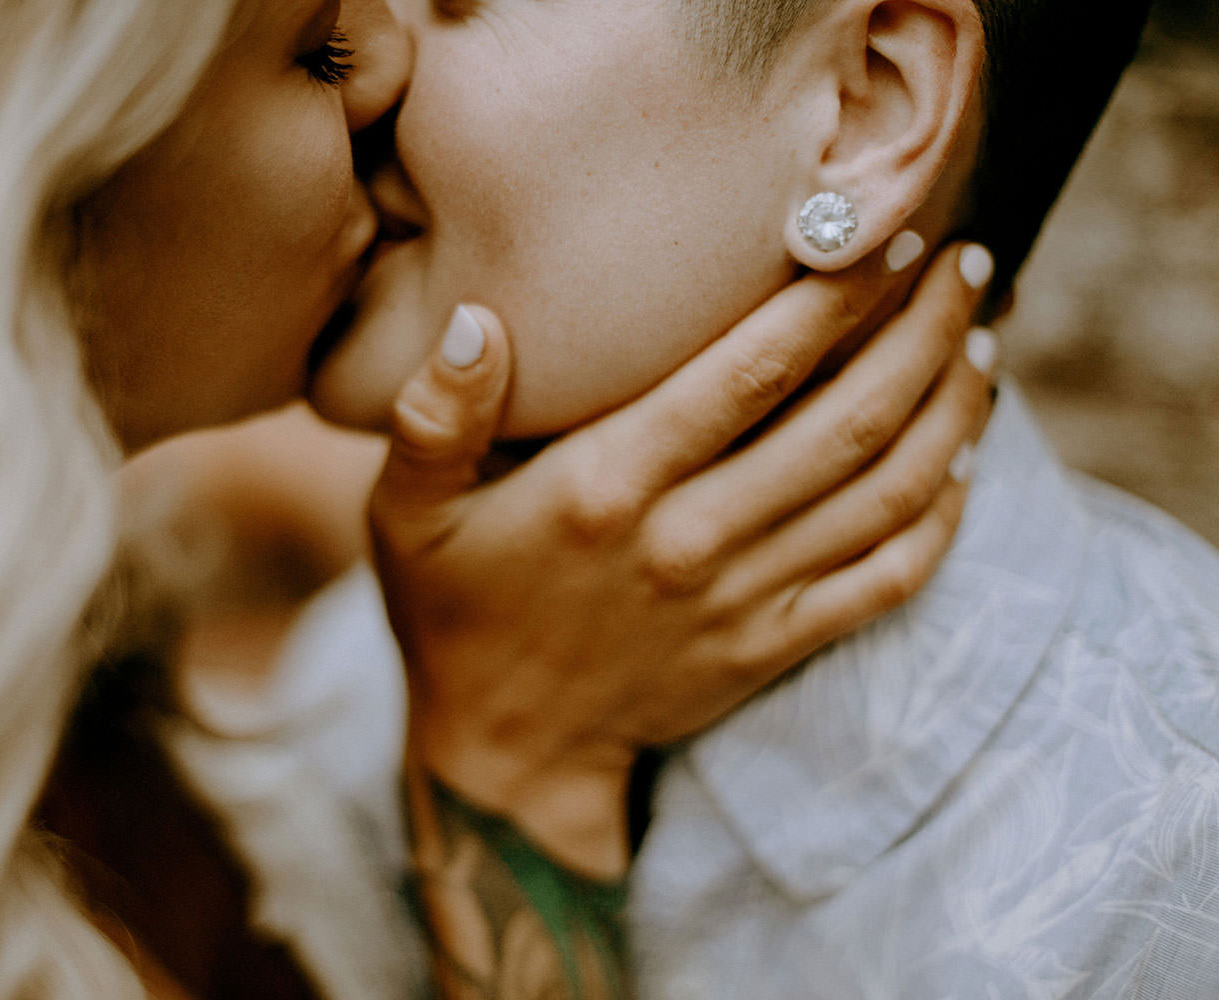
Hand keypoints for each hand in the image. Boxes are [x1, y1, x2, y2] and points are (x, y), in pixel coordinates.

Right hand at [372, 238, 996, 875]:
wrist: (508, 750)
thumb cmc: (456, 610)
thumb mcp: (408, 509)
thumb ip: (434, 413)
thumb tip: (476, 318)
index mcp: (607, 486)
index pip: (747, 374)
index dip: (829, 299)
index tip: (880, 235)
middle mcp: (689, 539)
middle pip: (845, 422)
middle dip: (920, 332)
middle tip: (965, 265)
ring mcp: (742, 599)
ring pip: (884, 495)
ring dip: (950, 413)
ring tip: (980, 344)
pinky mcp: (772, 647)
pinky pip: (886, 580)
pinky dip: (940, 519)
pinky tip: (964, 463)